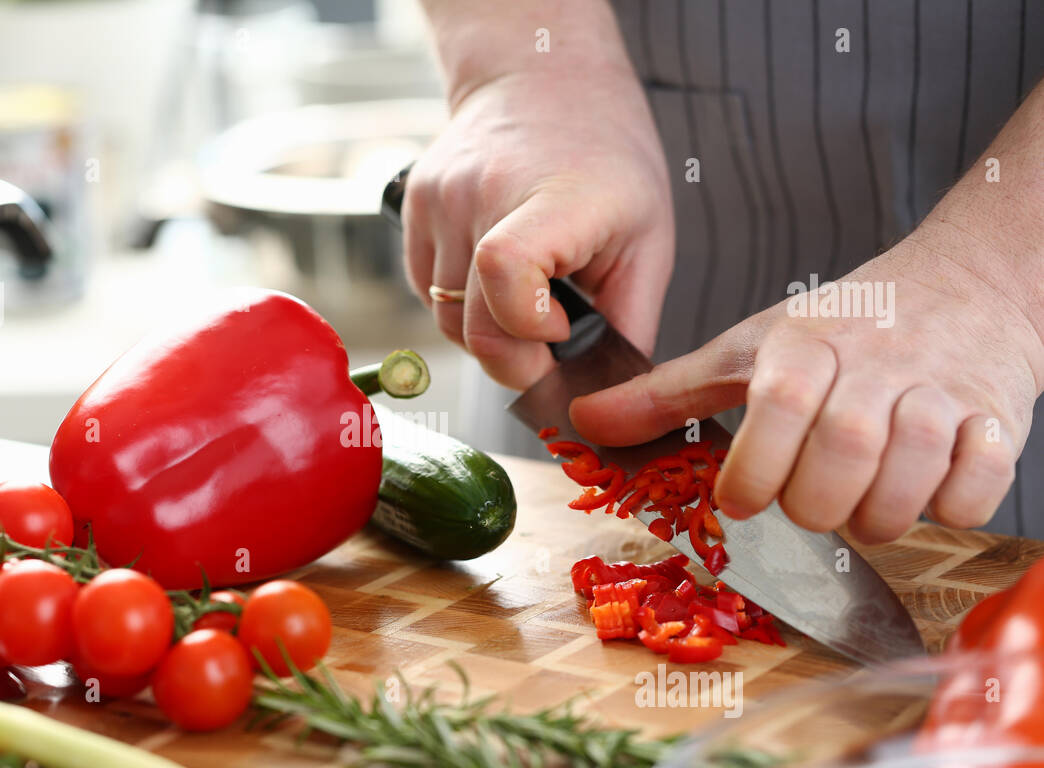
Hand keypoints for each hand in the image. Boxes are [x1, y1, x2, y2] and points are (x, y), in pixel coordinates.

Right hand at [403, 65, 673, 390]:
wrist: (540, 78)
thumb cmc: (606, 159)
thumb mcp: (646, 238)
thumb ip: (628, 323)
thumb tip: (608, 399)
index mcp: (554, 197)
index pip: (505, 273)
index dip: (529, 328)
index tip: (562, 327)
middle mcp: (483, 194)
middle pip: (471, 325)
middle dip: (514, 359)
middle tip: (550, 343)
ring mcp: (439, 199)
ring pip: (445, 319)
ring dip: (487, 333)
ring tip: (527, 300)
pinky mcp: (412, 206)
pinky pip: (427, 292)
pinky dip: (461, 305)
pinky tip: (495, 278)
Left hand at [568, 226, 1043, 542]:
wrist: (967, 285)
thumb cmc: (847, 329)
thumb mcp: (750, 350)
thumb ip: (669, 393)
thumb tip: (584, 422)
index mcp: (806, 344)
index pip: (776, 410)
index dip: (753, 472)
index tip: (741, 500)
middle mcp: (876, 363)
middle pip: (840, 458)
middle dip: (813, 506)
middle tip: (807, 504)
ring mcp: (942, 390)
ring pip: (906, 480)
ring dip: (875, 516)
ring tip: (860, 503)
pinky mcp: (998, 417)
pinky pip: (976, 486)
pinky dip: (949, 506)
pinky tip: (926, 490)